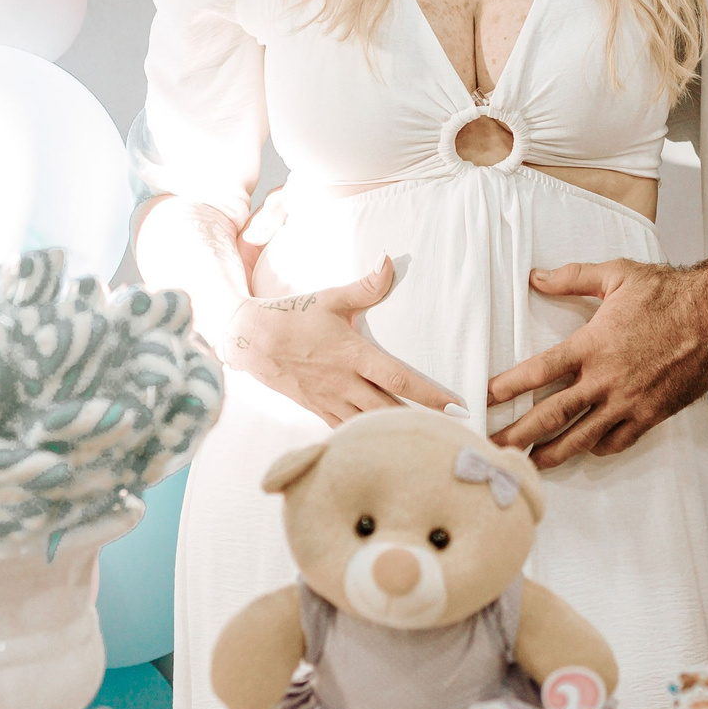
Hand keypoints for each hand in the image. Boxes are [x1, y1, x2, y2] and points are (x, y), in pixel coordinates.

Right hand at [231, 258, 462, 427]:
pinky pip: (346, 431)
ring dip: (396, 435)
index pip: (399, 379)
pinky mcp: (317, 410)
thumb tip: (389, 261)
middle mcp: (345, 383)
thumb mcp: (331, 299)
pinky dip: (366, 439)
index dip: (430, 395)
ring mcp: (330, 400)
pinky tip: (384, 446)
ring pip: (369, 426)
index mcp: (353, 356)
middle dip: (422, 423)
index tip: (455, 407)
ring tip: (424, 445)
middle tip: (452, 434)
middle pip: (390, 410)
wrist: (252, 340)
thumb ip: (366, 286)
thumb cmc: (294, 316)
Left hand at [486, 260, 707, 467]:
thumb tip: (537, 278)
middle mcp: (606, 379)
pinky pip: (617, 441)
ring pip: (581, 437)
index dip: (508, 387)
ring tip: (529, 463)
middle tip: (493, 447)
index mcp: (592, 345)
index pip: (538, 371)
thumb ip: (574, 277)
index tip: (484, 399)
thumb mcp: (618, 275)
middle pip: (551, 415)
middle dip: (517, 435)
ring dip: (552, 453)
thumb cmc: (670, 294)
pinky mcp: (651, 414)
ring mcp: (628, 402)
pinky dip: (597, 448)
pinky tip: (586, 449)